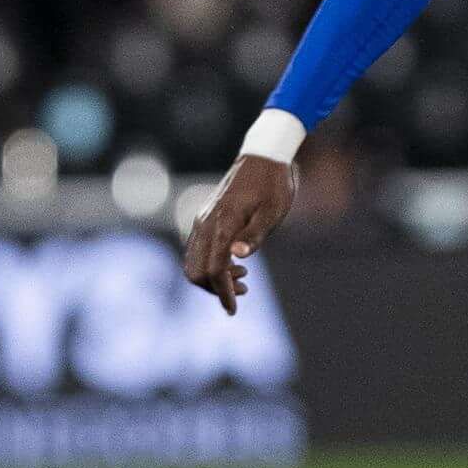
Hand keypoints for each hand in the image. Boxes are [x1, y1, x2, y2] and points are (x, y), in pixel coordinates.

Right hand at [179, 154, 294, 313]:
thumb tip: (237, 257)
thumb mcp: (272, 212)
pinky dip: (211, 265)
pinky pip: (198, 251)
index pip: (213, 269)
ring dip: (213, 278)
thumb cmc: (273, 185)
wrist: (264, 156)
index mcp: (223, 223)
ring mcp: (203, 220)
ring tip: (244, 278)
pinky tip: (235, 265)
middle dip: (215, 288)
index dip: (222, 292)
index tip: (233, 310)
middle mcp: (206, 223)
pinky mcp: (205, 219)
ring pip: (193, 262)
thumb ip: (254, 235)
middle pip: (195, 271)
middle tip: (244, 288)